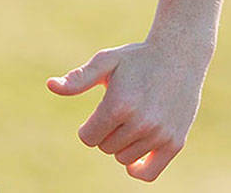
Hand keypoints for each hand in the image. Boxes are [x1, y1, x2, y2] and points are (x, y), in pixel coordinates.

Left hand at [46, 38, 209, 181]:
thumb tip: (51, 86)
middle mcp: (140, 123)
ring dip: (122, 144)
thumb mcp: (106, 62)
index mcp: (119, 105)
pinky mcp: (175, 143)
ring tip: (132, 120)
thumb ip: (79, 79)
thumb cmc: (137, 58)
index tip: (97, 114)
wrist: (179, 57)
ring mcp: (159, 135)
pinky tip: (133, 161)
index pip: (88, 137)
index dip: (89, 127)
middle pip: (105, 148)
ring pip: (124, 159)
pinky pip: (149, 174)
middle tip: (120, 111)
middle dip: (106, 132)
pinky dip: (137, 170)